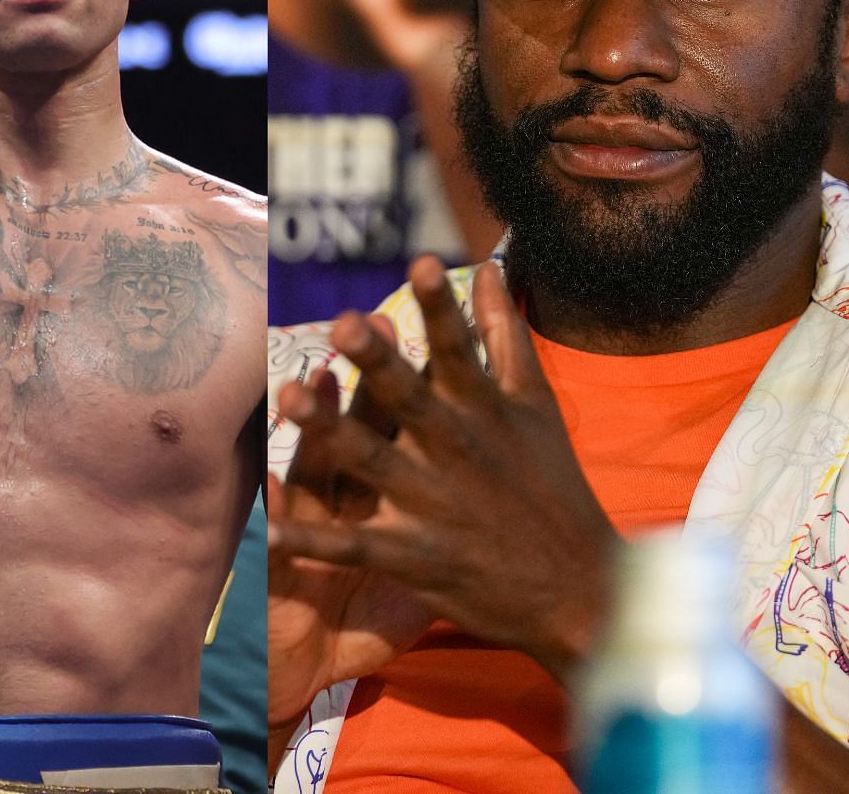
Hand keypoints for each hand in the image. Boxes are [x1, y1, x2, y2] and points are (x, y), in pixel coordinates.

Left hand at [269, 255, 622, 683]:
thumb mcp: (537, 404)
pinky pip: (355, 547)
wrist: (578, 586)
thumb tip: (487, 270)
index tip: (422, 262)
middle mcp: (457, 451)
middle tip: (342, 323)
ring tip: (288, 398)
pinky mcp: (416, 558)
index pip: (460, 350)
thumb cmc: (553, 484)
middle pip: (410, 399)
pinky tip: (270, 532)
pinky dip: (312, 543)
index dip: (441, 308)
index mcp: (485, 411)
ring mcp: (434, 505)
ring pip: (371, 463)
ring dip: (327, 433)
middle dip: (378, 362)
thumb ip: (505, 336)